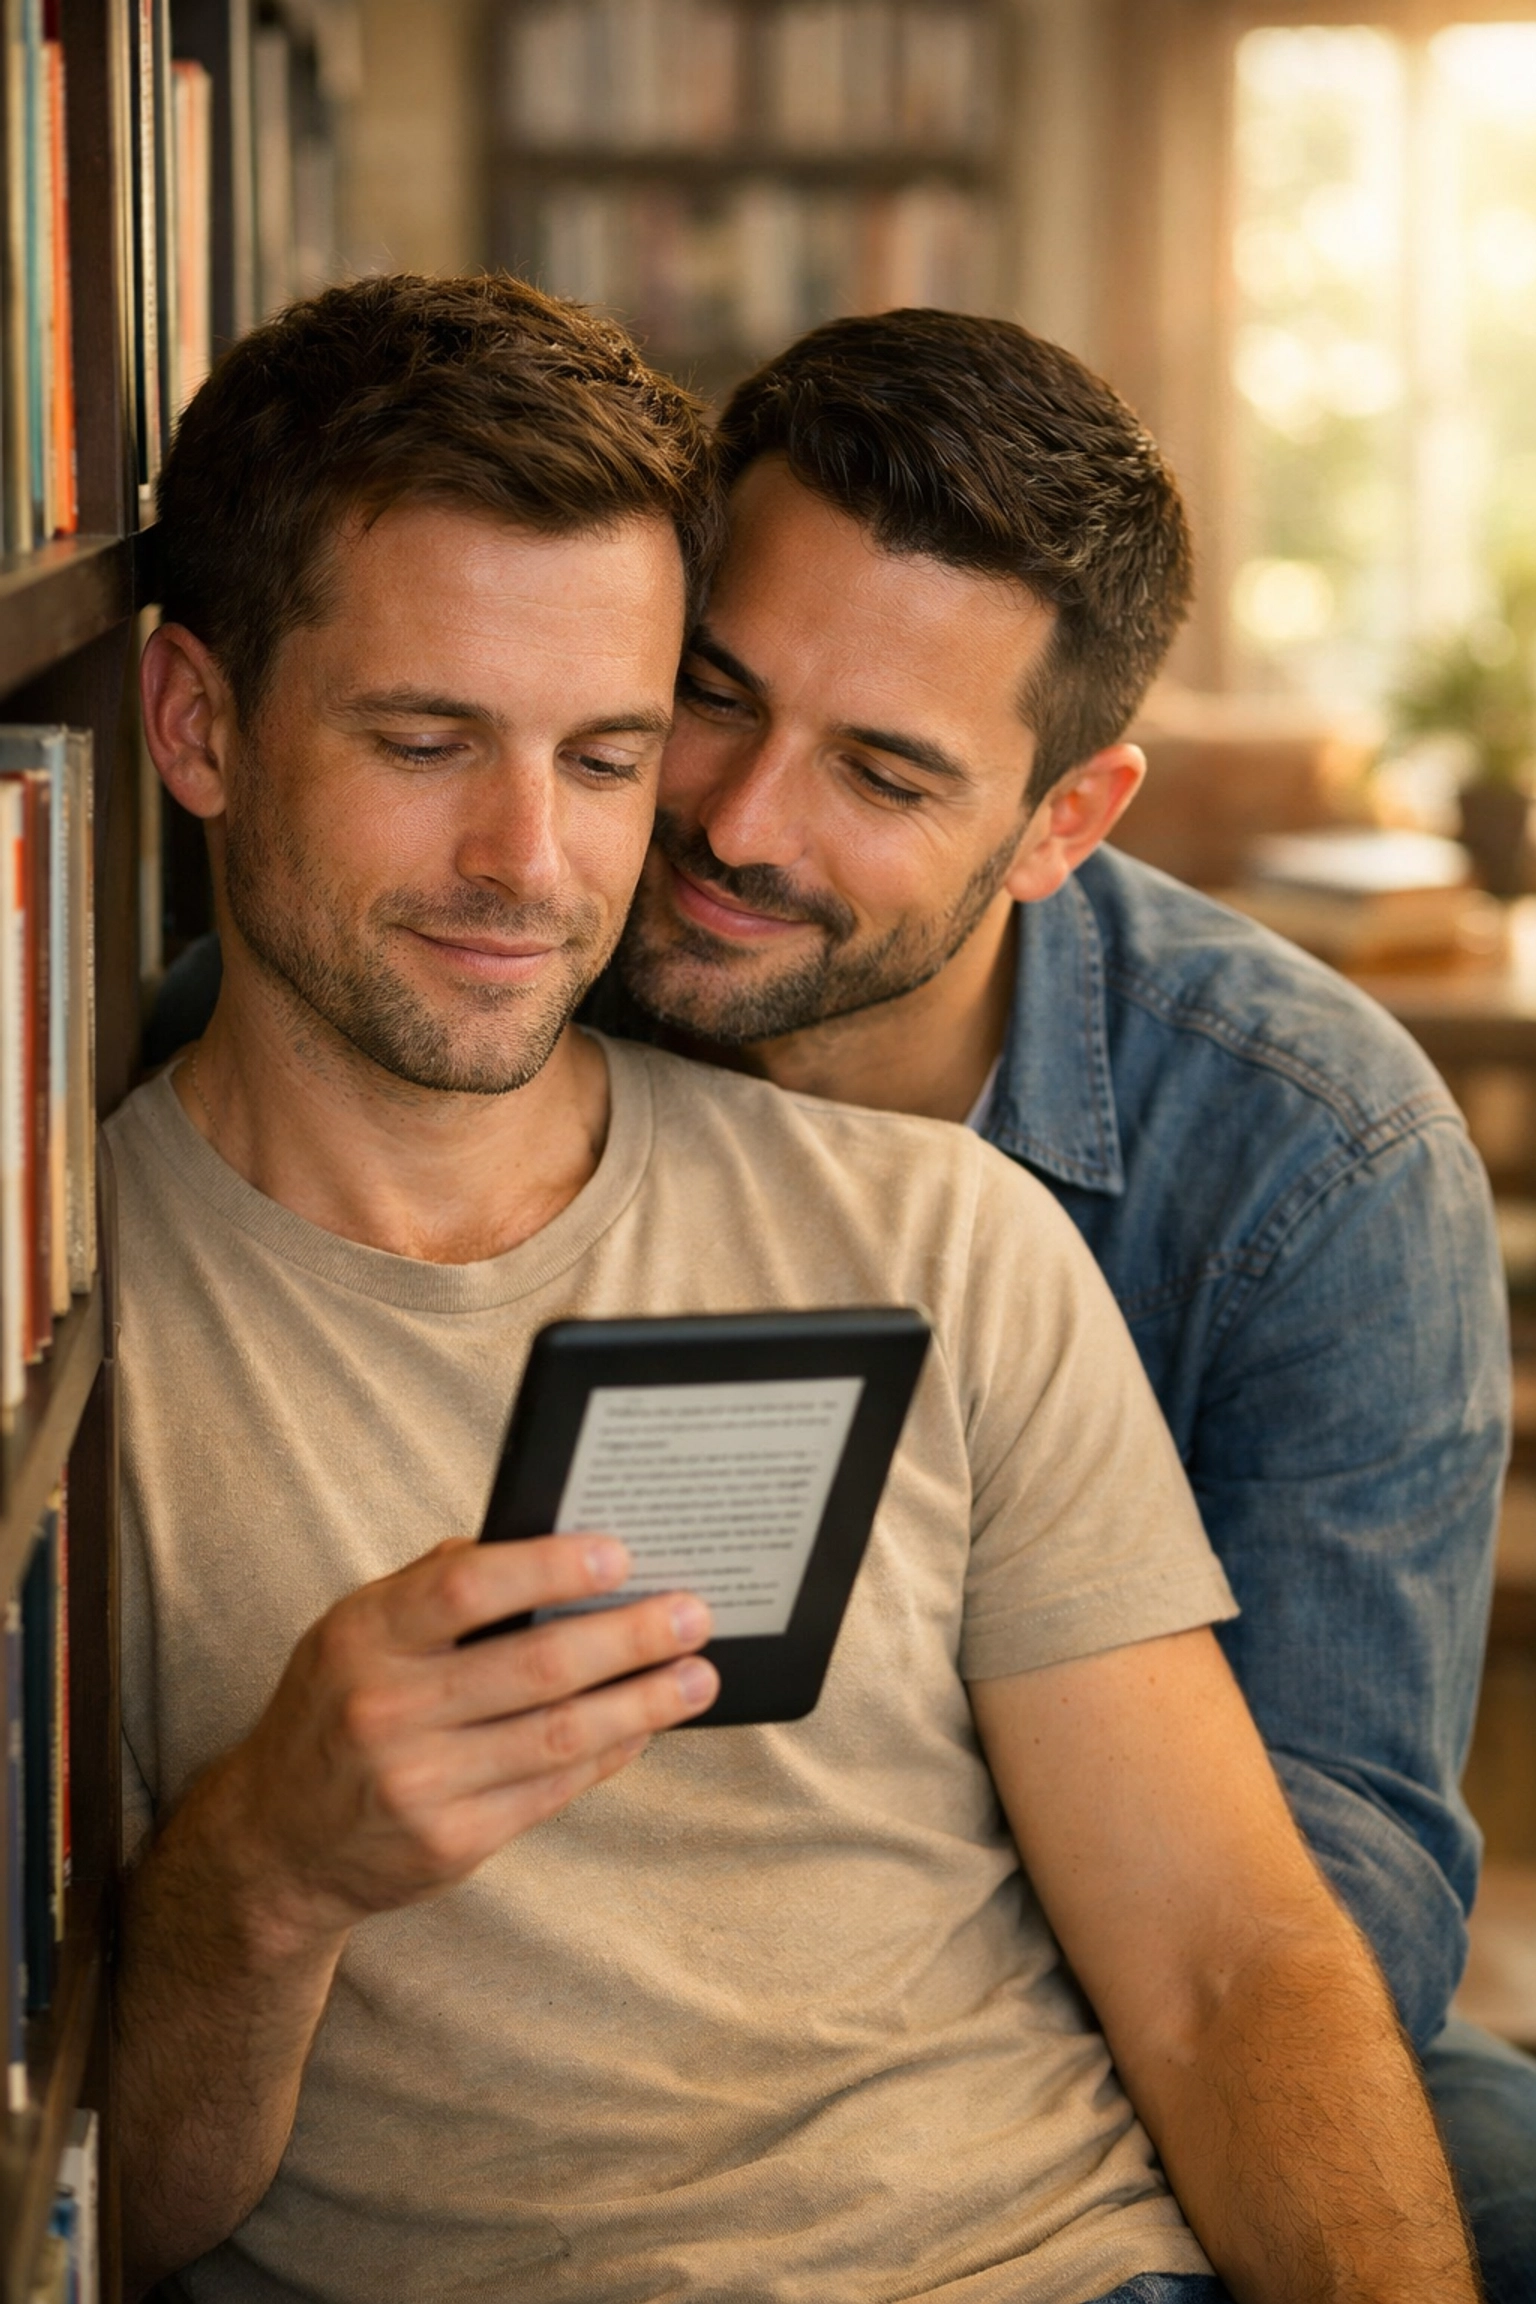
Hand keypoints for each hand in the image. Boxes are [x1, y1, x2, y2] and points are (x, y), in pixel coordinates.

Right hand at [205, 1534, 715, 1949]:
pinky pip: (553, 1788)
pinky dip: (610, 1753)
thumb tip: (548, 1544)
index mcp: (364, 1636)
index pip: (468, 1587)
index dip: (551, 1568)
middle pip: (536, 1665)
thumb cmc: (336, 1708)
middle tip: (691, 1613)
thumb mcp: (355, 1632)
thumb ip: (435, 1587)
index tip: (620, 1555)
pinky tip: (645, 1726)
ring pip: (560, 1733)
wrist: (274, 1843)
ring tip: (696, 1675)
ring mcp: (419, 1784)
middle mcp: (386, 1709)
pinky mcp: (450, 1842)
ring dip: (643, 1702)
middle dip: (630, 1637)